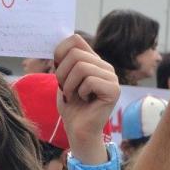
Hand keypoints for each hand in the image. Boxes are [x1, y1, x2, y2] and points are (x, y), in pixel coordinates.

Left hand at [54, 34, 118, 156]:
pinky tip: (85, 101)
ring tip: (73, 96)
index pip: (75, 39)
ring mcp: (112, 77)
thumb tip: (58, 46)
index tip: (55, 67)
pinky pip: (89, 81)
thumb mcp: (63, 79)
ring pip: (81, 67)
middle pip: (75, 54)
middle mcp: (104, 66)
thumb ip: (63, 62)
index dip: (60, 51)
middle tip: (64, 88)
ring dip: (69, 84)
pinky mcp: (114, 90)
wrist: (78, 130)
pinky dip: (80, 92)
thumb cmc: (71, 106)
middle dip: (62, 73)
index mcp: (93, 60)